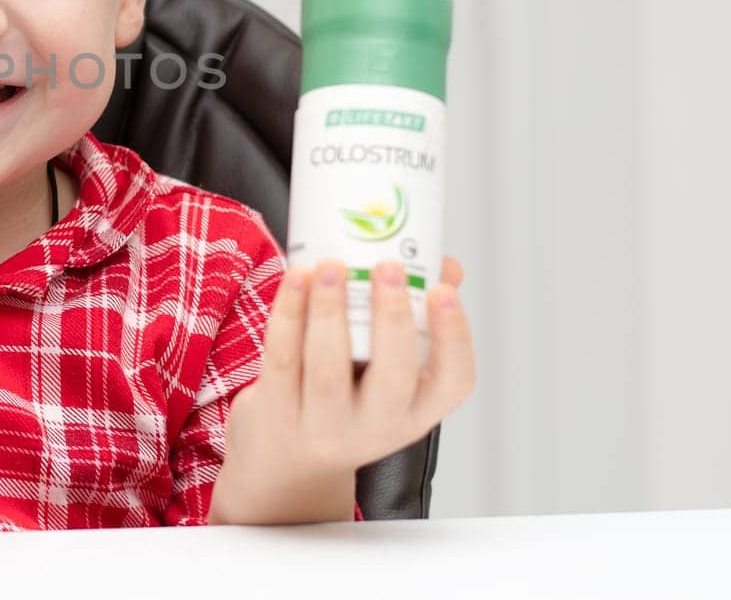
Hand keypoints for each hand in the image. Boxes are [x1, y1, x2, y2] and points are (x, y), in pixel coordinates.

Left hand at [209, 256, 473, 524]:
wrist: (286, 466)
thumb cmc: (346, 403)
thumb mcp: (387, 377)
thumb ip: (415, 319)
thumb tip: (444, 263)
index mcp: (415, 412)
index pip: (454, 382)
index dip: (454, 336)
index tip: (443, 291)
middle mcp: (375, 426)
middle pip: (392, 377)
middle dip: (391, 317)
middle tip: (388, 266)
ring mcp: (322, 424)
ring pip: (328, 368)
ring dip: (330, 310)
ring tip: (332, 265)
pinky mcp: (275, 412)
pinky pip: (282, 358)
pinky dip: (288, 314)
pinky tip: (296, 277)